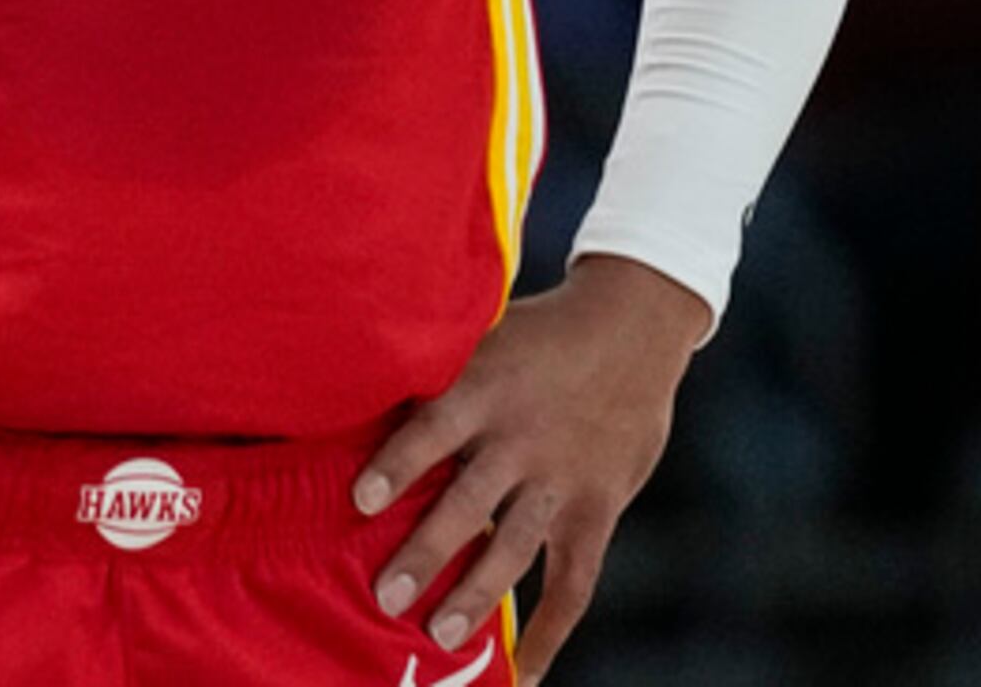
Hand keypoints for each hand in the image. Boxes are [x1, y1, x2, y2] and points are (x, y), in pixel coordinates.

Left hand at [354, 255, 709, 678]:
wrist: (633, 327)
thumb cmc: (532, 334)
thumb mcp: (478, 336)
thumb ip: (431, 371)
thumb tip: (347, 391)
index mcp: (482, 388)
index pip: (432, 430)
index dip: (397, 465)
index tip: (359, 501)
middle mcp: (520, 439)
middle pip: (468, 504)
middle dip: (426, 553)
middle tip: (384, 597)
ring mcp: (562, 478)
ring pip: (514, 548)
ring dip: (476, 595)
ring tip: (439, 636)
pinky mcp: (600, 505)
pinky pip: (576, 579)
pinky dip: (553, 626)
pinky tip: (527, 669)